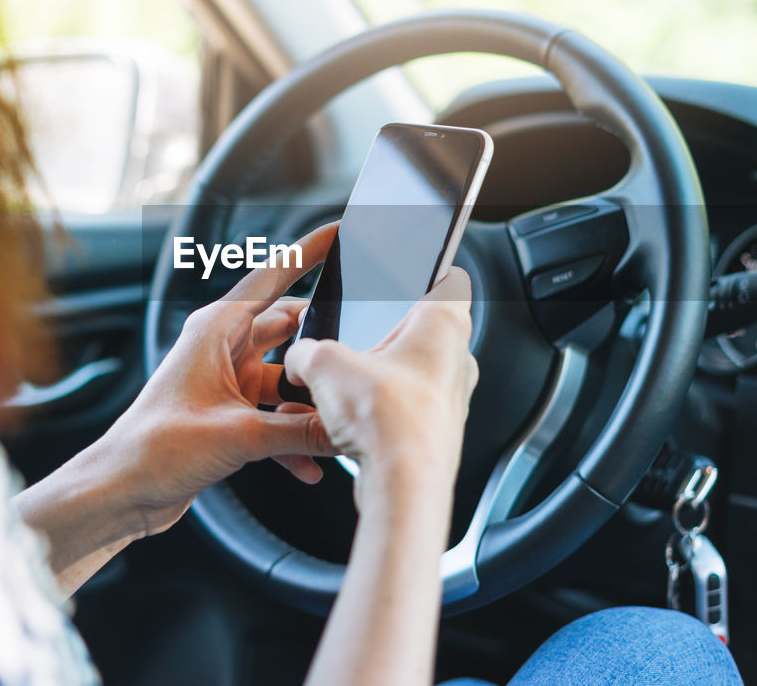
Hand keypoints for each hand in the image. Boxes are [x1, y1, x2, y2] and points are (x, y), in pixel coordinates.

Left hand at [91, 223, 341, 536]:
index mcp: (217, 329)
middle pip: (291, 330)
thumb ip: (301, 430)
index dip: (309, 252)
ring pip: (287, 379)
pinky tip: (311, 466)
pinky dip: (293, 438)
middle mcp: (222, 348)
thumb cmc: (155, 449)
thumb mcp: (240, 436)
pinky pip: (275, 417)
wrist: (120, 492)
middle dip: (324, 346)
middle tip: (362, 353)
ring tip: (338, 422)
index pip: (273, 277)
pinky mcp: (230, 415)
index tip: (340, 231)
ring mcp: (227, 382)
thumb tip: (346, 427)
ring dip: (309, 404)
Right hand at [284, 268, 478, 502]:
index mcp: (443, 324)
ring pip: (411, 374)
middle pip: (421, 330)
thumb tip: (299, 358)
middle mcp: (457, 359)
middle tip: (354, 337)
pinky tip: (346, 421)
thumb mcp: (325, 366)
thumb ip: (307, 352)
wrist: (403, 484)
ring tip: (340, 385)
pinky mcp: (436, 432)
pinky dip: (377, 412)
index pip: (451, 278)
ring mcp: (450, 399)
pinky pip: (404, 410)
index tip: (408, 273)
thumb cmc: (387, 419)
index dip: (427, 271)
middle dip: (383, 334)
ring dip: (377, 377)